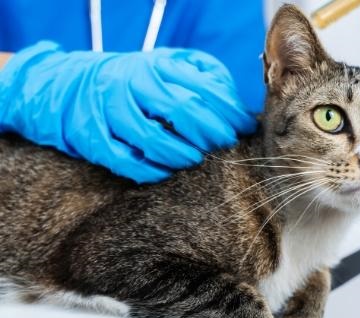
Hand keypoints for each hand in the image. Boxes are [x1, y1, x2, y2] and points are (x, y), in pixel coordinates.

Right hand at [0, 41, 256, 182]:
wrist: (78, 85)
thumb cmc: (143, 80)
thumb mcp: (174, 66)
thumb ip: (207, 78)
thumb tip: (240, 110)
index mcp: (157, 65)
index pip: (203, 88)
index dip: (230, 111)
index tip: (244, 127)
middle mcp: (133, 83)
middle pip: (181, 110)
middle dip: (211, 133)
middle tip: (223, 145)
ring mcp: (110, 110)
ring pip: (152, 138)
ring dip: (182, 154)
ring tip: (196, 159)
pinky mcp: (93, 136)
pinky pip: (124, 161)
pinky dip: (150, 171)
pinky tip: (166, 172)